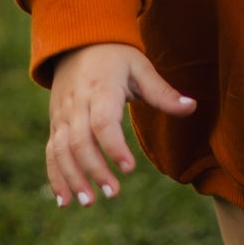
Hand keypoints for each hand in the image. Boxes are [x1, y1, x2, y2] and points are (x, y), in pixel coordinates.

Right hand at [46, 42, 195, 204]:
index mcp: (100, 90)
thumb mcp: (141, 67)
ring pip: (61, 151)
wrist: (78, 41)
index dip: (114, 147)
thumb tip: (192, 107)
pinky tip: (64, 201)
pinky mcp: (55, 124)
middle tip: (114, 193)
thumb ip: (163, 92)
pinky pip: (51, 153)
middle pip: (79, 142)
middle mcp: (76, 105)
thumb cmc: (117, 56)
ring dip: (73, 178)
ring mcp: (62, 116)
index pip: (102, 122)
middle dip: (94, 170)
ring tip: (90, 203)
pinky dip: (55, 177)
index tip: (130, 169)